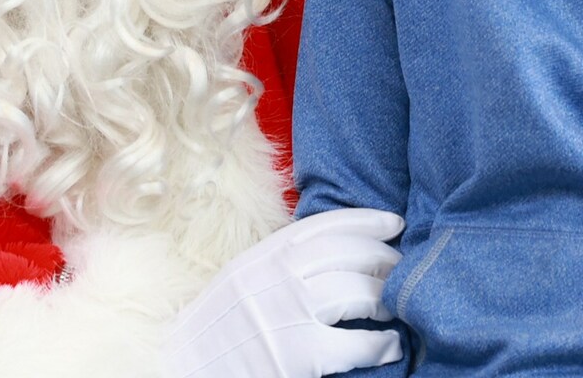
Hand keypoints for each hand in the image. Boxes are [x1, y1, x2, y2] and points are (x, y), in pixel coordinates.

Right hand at [162, 207, 403, 377]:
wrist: (179, 368)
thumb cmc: (216, 333)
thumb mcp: (240, 283)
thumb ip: (277, 265)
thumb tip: (329, 255)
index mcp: (261, 257)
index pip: (322, 226)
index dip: (364, 220)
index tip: (393, 222)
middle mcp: (275, 278)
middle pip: (347, 254)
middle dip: (384, 257)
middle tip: (403, 266)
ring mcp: (287, 315)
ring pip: (357, 293)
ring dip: (386, 297)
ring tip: (396, 305)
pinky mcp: (298, 357)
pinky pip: (356, 344)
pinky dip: (381, 343)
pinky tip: (390, 346)